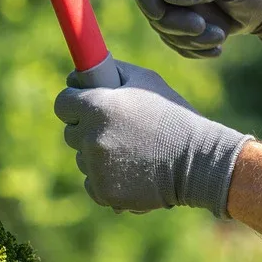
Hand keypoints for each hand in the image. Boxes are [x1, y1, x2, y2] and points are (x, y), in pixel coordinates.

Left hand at [54, 59, 251, 215]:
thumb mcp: (146, 81)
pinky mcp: (103, 191)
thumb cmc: (173, 116)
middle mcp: (90, 136)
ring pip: (82, 157)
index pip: (62, 104)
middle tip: (116, 130)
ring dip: (97, 154)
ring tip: (130, 152)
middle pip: (71, 131)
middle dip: (87, 128)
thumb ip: (112, 70)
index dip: (74, 103)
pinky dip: (105, 178)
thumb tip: (82, 72)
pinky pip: (91, 181)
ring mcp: (95, 166)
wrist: (199, 162)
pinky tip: (130, 171)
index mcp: (97, 106)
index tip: (86, 106)